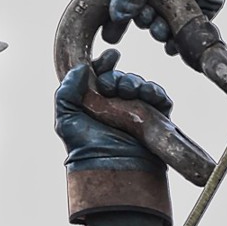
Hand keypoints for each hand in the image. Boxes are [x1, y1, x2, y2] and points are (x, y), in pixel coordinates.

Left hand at [55, 48, 173, 173]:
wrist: (113, 167)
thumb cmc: (86, 147)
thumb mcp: (66, 116)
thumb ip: (67, 89)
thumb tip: (84, 66)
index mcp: (96, 102)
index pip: (102, 75)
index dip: (104, 64)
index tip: (109, 58)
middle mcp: (116, 106)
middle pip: (122, 78)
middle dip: (119, 77)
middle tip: (113, 87)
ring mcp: (137, 113)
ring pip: (141, 86)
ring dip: (136, 83)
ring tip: (130, 92)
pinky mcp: (156, 120)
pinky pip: (160, 98)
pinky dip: (156, 92)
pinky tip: (148, 95)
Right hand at [105, 0, 226, 52]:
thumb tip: (118, 15)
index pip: (130, 4)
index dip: (125, 18)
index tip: (121, 29)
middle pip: (149, 19)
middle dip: (148, 23)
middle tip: (152, 20)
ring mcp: (184, 2)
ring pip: (167, 28)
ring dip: (162, 34)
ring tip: (164, 31)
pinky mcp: (203, 9)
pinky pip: (189, 31)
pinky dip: (180, 41)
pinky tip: (175, 45)